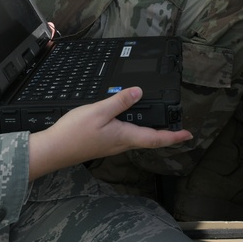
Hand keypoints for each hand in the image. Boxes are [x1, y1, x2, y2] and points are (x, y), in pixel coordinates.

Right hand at [27, 87, 191, 181]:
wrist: (54, 149)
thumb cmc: (74, 133)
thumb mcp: (99, 111)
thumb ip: (120, 102)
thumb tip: (139, 92)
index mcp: (124, 136)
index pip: (155, 138)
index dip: (174, 137)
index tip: (189, 135)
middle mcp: (121, 143)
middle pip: (148, 138)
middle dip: (164, 134)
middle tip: (178, 128)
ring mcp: (111, 144)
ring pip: (136, 136)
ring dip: (150, 131)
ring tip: (159, 122)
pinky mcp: (102, 142)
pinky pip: (124, 134)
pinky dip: (134, 127)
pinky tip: (129, 119)